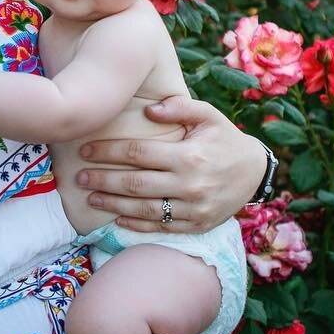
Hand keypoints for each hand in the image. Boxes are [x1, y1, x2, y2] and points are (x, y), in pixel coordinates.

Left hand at [75, 94, 265, 232]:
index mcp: (189, 155)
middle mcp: (189, 184)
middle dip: (102, 179)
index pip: (138, 153)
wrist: (255, 173)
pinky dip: (136, 224)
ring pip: (143, 208)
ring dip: (112, 204)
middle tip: (79, 177)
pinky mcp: (196, 225)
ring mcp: (193, 209)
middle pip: (135, 183)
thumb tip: (148, 109)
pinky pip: (160, 226)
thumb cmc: (226, 139)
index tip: (85, 150)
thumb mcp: (209, 115)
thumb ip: (180, 107)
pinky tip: (116, 217)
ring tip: (90, 198)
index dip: (108, 151)